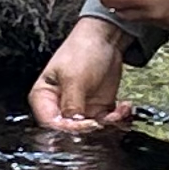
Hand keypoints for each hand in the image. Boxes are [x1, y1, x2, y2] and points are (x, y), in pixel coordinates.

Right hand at [28, 15, 135, 133]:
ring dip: (108, 124)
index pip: (51, 124)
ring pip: (92, 130)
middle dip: (91, 130)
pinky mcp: (97, 108)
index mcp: (44, 98)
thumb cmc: (82, 50)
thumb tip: (73, 127)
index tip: (88, 124)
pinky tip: (124, 107)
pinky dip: (118, 118)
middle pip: (71, 131)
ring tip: (119, 112)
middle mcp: (60, 106)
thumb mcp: (74, 78)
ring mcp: (80, 109)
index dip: (69, 129)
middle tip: (105, 122)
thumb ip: (72, 105)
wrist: (106, 38)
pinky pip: (106, 123)